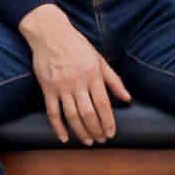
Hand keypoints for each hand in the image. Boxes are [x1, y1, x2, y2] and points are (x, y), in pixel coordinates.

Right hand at [21, 6, 122, 144]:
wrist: (50, 34)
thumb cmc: (77, 45)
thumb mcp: (99, 59)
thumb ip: (113, 80)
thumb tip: (127, 98)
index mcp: (93, 74)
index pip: (103, 104)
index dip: (108, 121)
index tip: (111, 133)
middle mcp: (77, 82)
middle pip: (88, 113)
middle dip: (96, 129)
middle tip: (100, 140)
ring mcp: (61, 86)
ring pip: (71, 115)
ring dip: (80, 131)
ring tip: (88, 141)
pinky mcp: (47, 88)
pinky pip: (52, 112)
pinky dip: (58, 127)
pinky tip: (64, 138)